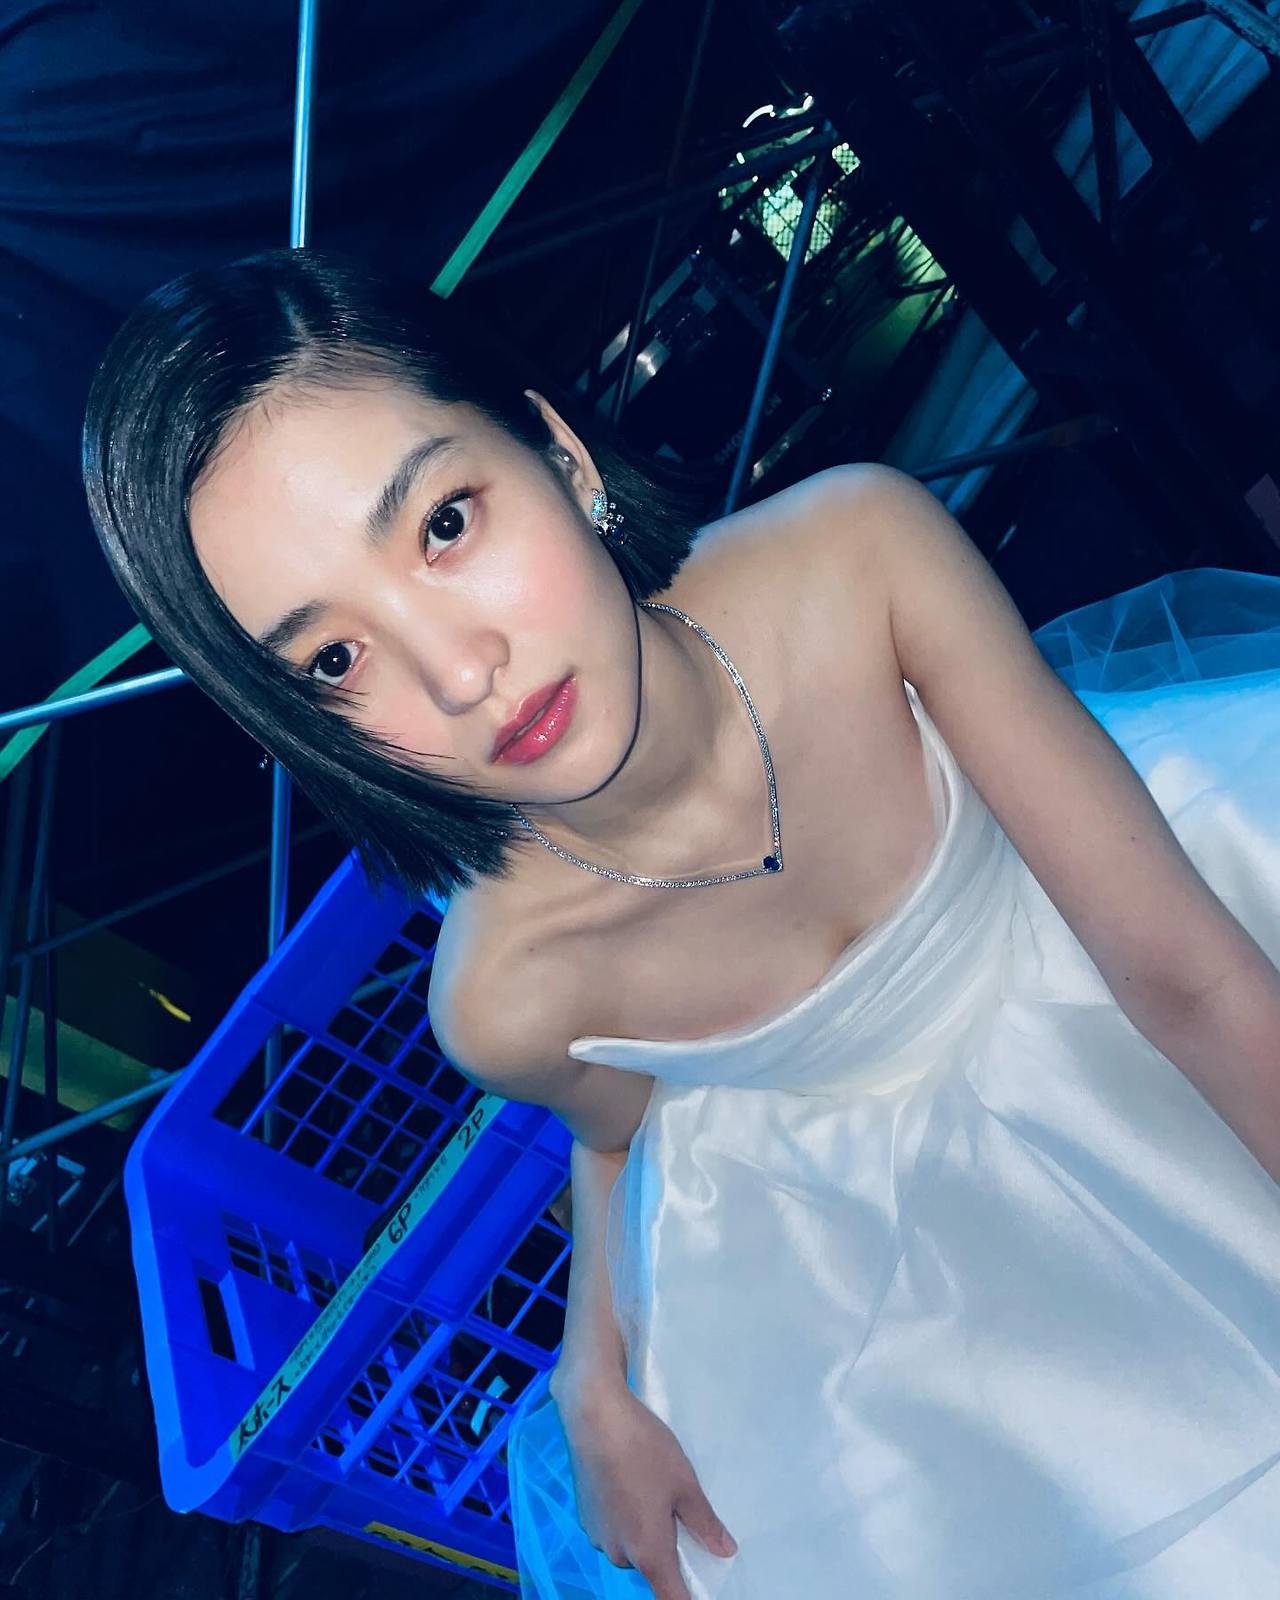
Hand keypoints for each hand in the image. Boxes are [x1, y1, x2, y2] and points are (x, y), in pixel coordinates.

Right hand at [554, 1380, 737, 1599]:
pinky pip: (614, 1529)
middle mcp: (619, 1553)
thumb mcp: (685, 1484)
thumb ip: (705, 1523)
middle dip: (666, 1549)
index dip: (688, 1598)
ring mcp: (597, 1535)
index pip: (670, 1597)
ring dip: (644, 1531)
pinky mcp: (585, 1516)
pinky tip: (629, 1482)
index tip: (699, 1590)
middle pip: (650, 1568)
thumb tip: (725, 1552)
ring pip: (630, 1546)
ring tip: (652, 1488)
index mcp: (648, 1552)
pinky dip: (625, 1516)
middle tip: (678, 1510)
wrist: (594, 1415)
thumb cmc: (646, 1451)